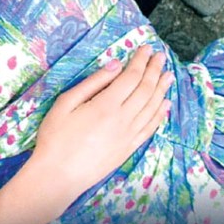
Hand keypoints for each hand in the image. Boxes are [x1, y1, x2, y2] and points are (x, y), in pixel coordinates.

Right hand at [33, 46, 171, 204]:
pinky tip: (165, 104)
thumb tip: (114, 65)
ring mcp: (129, 135)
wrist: (58, 176)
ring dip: (161, 89)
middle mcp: (123, 119)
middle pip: (145, 90)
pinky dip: (160, 113)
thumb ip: (92, 83)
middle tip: (160, 56)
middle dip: (154, 70)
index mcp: (105, 105)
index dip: (140, 61)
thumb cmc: (55, 137)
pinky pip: (151, 127)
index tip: (146, 48)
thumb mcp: (65, 103)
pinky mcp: (129, 148)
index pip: (130, 77)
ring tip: (168, 74)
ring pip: (152, 107)